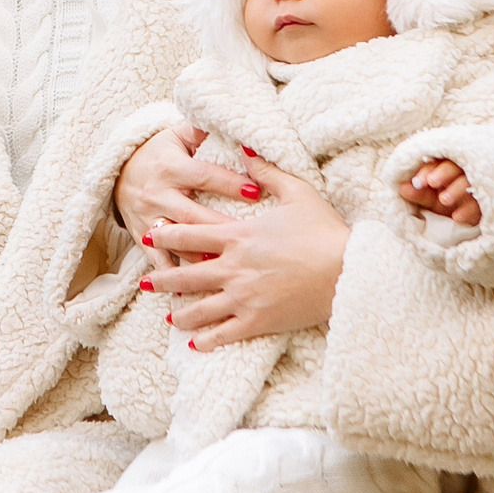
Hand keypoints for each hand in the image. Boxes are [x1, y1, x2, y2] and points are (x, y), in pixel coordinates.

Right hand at [115, 123, 260, 269]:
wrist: (116, 170)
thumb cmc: (158, 152)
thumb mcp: (176, 135)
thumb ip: (202, 133)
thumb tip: (234, 128)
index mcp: (171, 168)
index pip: (204, 176)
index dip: (229, 182)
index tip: (256, 190)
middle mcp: (159, 194)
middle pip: (193, 213)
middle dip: (219, 226)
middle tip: (247, 238)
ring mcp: (150, 218)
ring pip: (176, 241)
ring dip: (196, 256)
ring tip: (220, 270)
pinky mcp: (141, 236)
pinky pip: (157, 259)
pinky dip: (171, 275)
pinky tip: (186, 293)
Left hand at [141, 149, 348, 348]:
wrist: (348, 268)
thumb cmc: (325, 230)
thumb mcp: (296, 192)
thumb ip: (266, 171)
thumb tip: (245, 147)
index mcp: (238, 236)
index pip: (189, 235)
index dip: (165, 235)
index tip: (148, 235)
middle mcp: (233, 268)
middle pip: (185, 275)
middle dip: (161, 279)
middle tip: (145, 283)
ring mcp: (243, 297)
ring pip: (199, 309)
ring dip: (180, 313)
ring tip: (168, 316)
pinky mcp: (259, 321)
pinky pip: (223, 334)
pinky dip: (206, 340)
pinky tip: (195, 344)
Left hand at [398, 159, 481, 227]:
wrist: (468, 217)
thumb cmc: (446, 200)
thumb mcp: (430, 197)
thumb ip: (418, 193)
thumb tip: (401, 187)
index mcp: (447, 167)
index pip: (438, 162)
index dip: (428, 170)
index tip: (418, 181)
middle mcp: (463, 173)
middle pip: (455, 167)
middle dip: (443, 173)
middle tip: (431, 182)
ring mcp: (476, 187)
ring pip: (469, 183)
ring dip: (456, 190)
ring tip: (443, 199)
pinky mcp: (486, 203)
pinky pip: (480, 205)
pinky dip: (468, 210)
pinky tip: (457, 217)